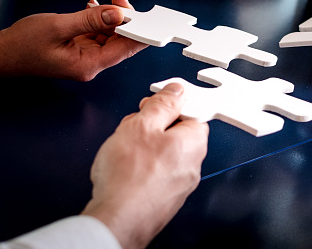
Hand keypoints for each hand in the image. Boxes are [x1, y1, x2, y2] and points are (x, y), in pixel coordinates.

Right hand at [0, 0, 146, 80]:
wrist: (1, 53)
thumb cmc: (22, 45)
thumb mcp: (58, 27)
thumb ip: (90, 20)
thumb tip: (117, 13)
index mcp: (88, 65)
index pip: (124, 50)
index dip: (138, 32)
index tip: (145, 16)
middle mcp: (90, 64)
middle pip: (119, 42)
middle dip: (124, 20)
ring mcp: (85, 58)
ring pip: (109, 37)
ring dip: (111, 18)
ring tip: (108, 0)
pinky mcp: (79, 51)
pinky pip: (96, 35)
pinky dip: (98, 21)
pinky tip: (95, 8)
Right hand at [81, 83, 208, 248]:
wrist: (118, 219)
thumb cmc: (129, 176)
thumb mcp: (142, 124)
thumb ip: (162, 104)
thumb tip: (176, 91)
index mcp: (194, 142)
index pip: (192, 113)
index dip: (169, 106)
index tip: (153, 105)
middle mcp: (193, 164)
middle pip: (176, 133)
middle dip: (153, 126)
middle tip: (133, 127)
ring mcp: (180, 184)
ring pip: (164, 154)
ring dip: (145, 147)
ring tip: (123, 150)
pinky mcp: (165, 199)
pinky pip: (156, 174)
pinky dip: (142, 168)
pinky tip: (125, 169)